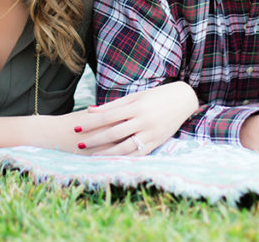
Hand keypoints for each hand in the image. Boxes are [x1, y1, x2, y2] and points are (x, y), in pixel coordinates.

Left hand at [72, 82, 198, 156]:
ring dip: (107, 153)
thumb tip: (90, 111)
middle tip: (79, 144)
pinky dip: (124, 159)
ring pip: (125, 147)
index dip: (91, 123)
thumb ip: (113, 105)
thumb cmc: (155, 96)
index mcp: (136, 107)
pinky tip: (112, 162)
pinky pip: (139, 154)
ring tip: (92, 156)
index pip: (108, 116)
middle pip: (114, 133)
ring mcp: (151, 133)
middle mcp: (143, 120)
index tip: (76, 128)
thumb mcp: (135, 97)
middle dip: (95, 139)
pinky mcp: (157, 142)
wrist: (182, 100)